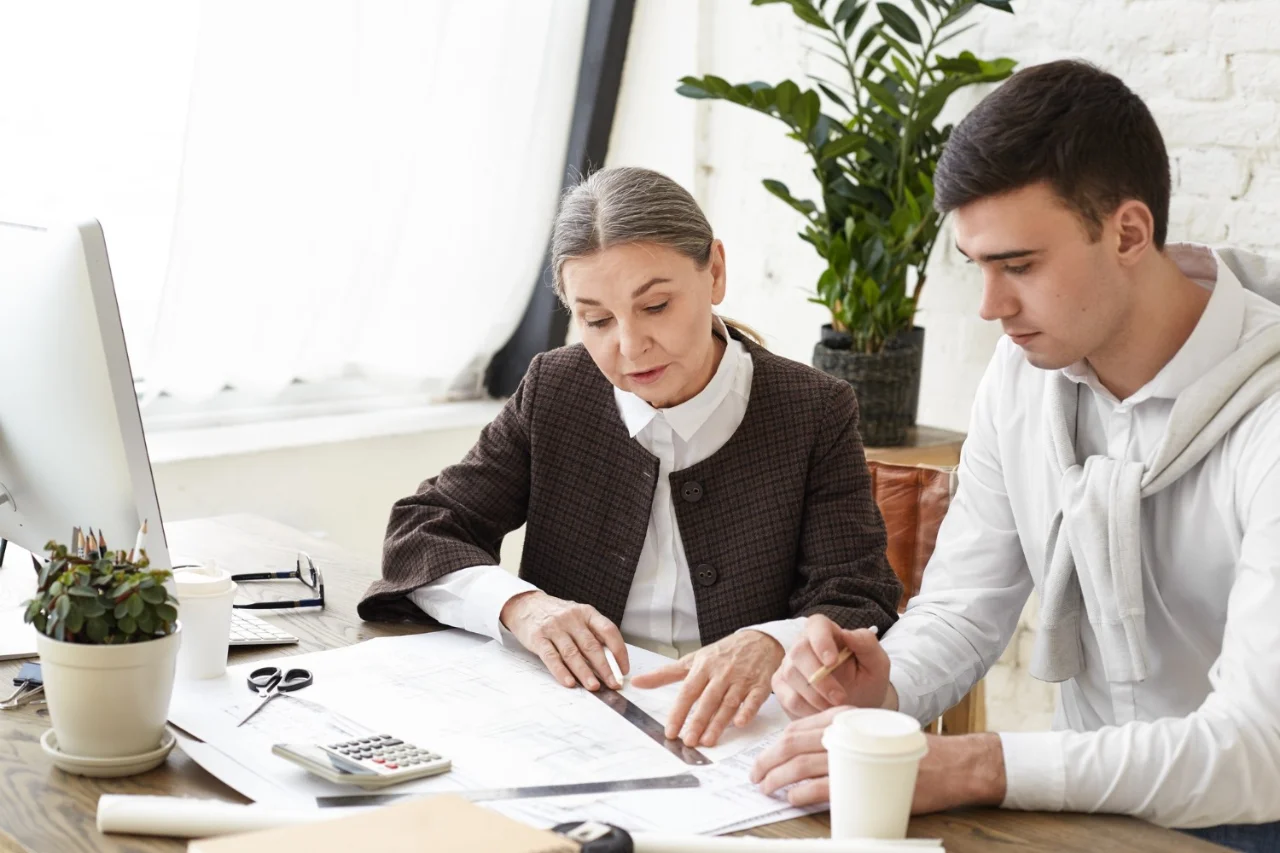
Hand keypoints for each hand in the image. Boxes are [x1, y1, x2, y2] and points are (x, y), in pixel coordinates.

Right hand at [500, 591, 628, 690]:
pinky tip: (569, 682)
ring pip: (572, 653)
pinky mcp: (538, 638)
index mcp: (587, 612)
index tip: (623, 669)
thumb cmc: (557, 615)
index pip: (609, 631)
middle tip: (613, 683)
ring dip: (584, 673)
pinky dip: (561, 671)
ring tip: (594, 687)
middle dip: (605, 667)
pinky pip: (551, 657)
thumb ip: (592, 634)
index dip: (619, 651)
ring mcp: (554, 627)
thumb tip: (610, 662)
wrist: (526, 605)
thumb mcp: (578, 617)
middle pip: (591, 645)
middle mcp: (572, 618)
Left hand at [631, 630, 783, 747]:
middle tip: (688, 741)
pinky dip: (748, 711)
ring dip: (719, 723)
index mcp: (704, 666)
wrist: (759, 640)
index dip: (679, 712)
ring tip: (707, 741)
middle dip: (698, 721)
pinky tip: (740, 723)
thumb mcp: (694, 659)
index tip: (671, 731)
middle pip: (707, 700)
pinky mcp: (760, 685)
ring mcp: (741, 679)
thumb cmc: (723, 653)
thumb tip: (636, 682)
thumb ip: (665, 674)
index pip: (688, 691)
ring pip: (728, 703)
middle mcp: (722, 673)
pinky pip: (754, 699)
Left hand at [750, 707, 1006, 811]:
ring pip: (801, 764)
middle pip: (792, 744)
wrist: (951, 765)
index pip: (797, 728)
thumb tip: (808, 759)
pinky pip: (822, 785)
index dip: (773, 745)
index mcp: (846, 717)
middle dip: (767, 761)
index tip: (762, 759)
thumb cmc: (911, 754)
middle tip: (755, 776)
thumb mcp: (872, 736)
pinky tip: (792, 797)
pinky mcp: (864, 780)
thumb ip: (843, 741)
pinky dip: (801, 792)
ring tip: (768, 788)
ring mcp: (854, 755)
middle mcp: (846, 730)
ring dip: (777, 778)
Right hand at [772, 614, 890, 717]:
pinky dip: (807, 710)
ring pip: (791, 676)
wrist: (858, 706)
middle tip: (840, 698)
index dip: (821, 641)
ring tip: (836, 708)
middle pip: (799, 651)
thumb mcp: (877, 663)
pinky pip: (789, 698)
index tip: (832, 661)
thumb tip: (846, 633)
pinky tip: (822, 713)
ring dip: (816, 697)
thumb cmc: (868, 681)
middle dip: (820, 678)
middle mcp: (803, 644)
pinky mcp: (781, 686)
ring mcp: (789, 665)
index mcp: (827, 632)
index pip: (817, 625)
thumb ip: (866, 644)